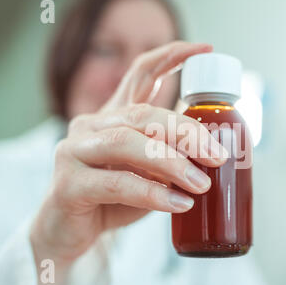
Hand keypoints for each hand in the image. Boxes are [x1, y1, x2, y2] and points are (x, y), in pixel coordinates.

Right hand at [30, 42, 224, 284]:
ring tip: (202, 184)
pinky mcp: (68, 184)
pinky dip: (152, 193)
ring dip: (172, 163)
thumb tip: (213, 155)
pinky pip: (117, 183)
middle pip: (143, 114)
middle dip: (186, 133)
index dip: (170, 56)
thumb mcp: (148, 174)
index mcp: (113, 117)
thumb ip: (170, 158)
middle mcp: (91, 126)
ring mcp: (74, 151)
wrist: (71, 235)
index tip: (204, 49)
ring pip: (128, 143)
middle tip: (217, 156)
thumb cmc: (113, 201)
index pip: (139, 74)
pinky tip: (178, 204)